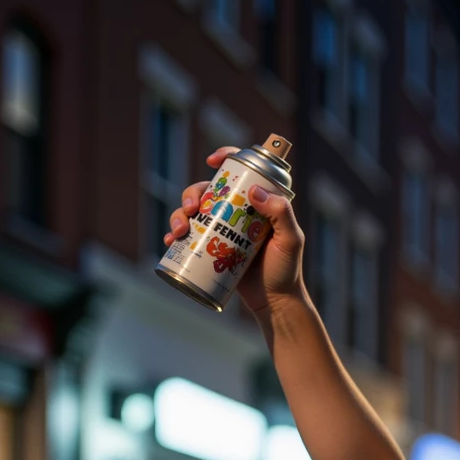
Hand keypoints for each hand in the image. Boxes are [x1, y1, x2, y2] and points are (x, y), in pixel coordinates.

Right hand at [164, 147, 305, 316]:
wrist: (274, 302)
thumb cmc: (286, 270)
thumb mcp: (290, 240)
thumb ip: (281, 214)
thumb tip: (253, 191)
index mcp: (256, 202)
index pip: (240, 172)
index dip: (225, 157)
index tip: (212, 161)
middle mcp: (236, 212)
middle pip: (207, 191)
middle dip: (191, 194)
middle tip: (191, 210)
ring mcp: (221, 231)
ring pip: (192, 213)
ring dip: (178, 215)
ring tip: (178, 232)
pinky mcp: (210, 250)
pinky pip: (187, 239)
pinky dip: (174, 237)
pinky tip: (169, 241)